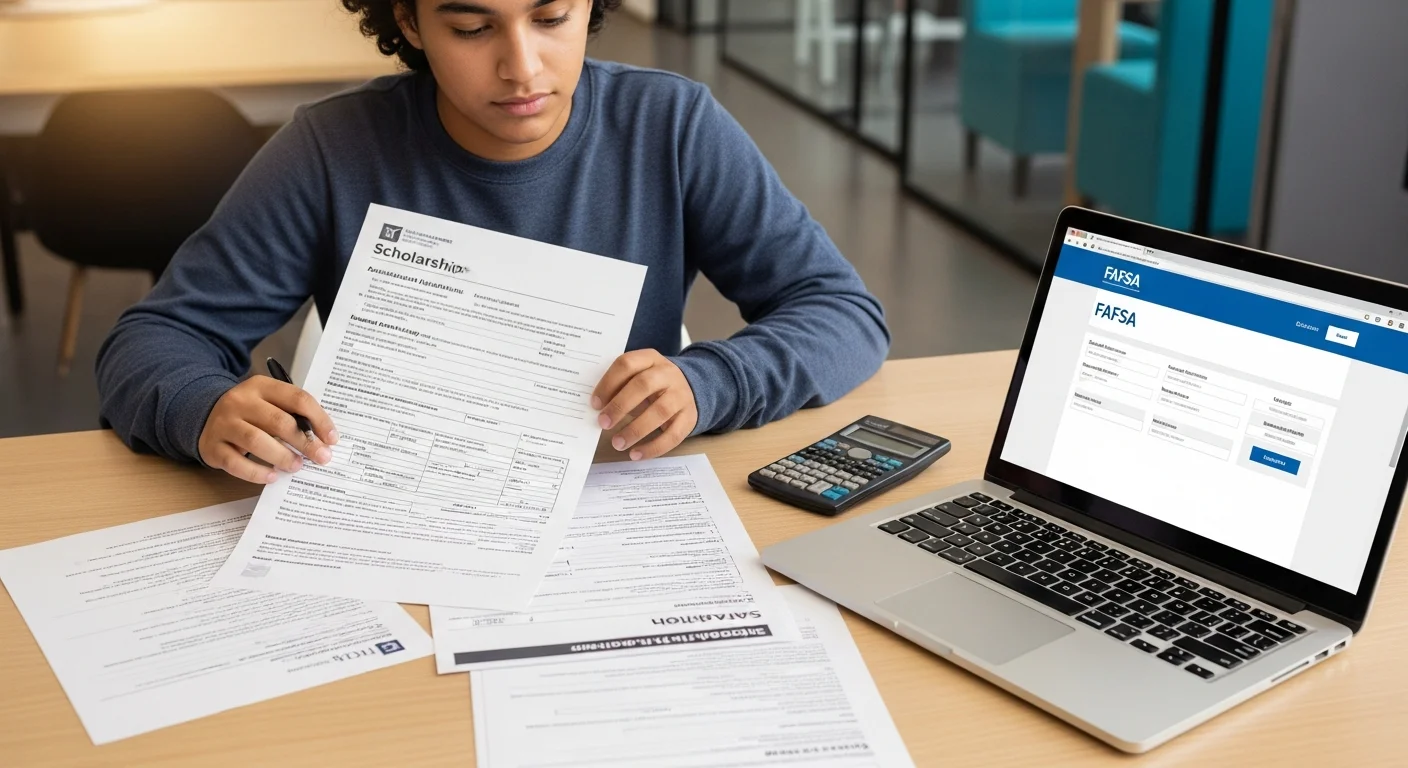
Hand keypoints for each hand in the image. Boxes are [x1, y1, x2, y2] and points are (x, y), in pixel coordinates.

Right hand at [198, 376, 337, 483]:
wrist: (205, 415)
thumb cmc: (250, 412)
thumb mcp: (269, 402)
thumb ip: (293, 414)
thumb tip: (324, 440)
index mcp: (261, 386)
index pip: (297, 398)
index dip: (319, 419)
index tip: (332, 439)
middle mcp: (240, 401)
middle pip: (279, 421)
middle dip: (305, 442)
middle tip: (321, 457)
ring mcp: (224, 423)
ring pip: (256, 441)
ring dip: (281, 457)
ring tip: (296, 466)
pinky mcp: (212, 446)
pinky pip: (235, 463)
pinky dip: (256, 473)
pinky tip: (272, 477)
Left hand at [592, 350, 697, 460]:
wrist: (689, 388)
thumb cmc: (652, 385)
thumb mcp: (637, 376)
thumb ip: (619, 386)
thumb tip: (597, 409)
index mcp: (650, 358)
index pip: (626, 364)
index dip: (608, 384)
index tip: (595, 404)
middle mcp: (668, 374)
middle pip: (643, 385)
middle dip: (620, 405)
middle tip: (603, 423)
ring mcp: (681, 395)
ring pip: (659, 411)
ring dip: (635, 430)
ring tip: (618, 443)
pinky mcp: (689, 417)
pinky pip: (673, 435)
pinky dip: (653, 447)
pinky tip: (636, 454)